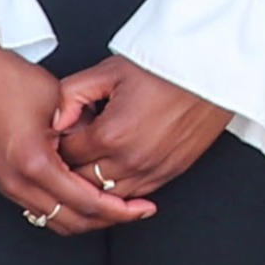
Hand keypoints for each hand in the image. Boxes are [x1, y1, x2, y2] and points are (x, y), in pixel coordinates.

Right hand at [0, 30, 144, 234]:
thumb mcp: (59, 100)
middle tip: (135, 210)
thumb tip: (109, 146)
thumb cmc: (7, 80)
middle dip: (108, 219)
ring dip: (87, 218)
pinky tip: (87, 197)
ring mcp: (9, 184)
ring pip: (56, 221)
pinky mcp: (6, 180)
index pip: (86, 203)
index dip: (119, 209)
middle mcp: (18, 182)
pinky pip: (42, 209)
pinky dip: (68, 209)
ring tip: (116, 205)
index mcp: (35, 163)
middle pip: (72, 221)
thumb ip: (86, 127)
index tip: (141, 207)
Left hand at [49, 55, 235, 216]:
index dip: (57, 146)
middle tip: (70, 151)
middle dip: (70, 169)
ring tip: (91, 161)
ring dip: (95, 184)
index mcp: (111, 134)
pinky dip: (120, 189)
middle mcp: (130, 159)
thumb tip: (53, 119)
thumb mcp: (109, 71)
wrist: (210, 71)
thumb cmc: (165, 68)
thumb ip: (72, 95)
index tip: (58, 136)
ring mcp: (152, 170)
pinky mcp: (170, 173)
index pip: (66, 156)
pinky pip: (135, 195)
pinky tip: (115, 173)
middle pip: (82, 182)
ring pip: (107, 196)